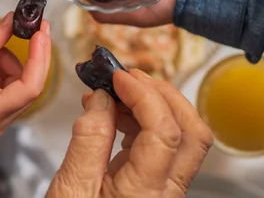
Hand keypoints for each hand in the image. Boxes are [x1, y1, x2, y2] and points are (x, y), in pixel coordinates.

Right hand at [0, 14, 51, 136]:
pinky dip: (1, 68)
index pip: (31, 87)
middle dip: (29, 56)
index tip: (42, 32)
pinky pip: (6, 87)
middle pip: (28, 86)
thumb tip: (13, 21)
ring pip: (17, 84)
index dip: (40, 57)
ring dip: (9, 60)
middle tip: (34, 27)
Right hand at [47, 70, 212, 197]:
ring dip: (156, 106)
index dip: (144, 94)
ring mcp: (164, 192)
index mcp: (145, 192)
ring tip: (117, 93)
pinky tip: (117, 116)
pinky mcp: (155, 189)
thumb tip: (103, 100)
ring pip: (183, 139)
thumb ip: (89, 140)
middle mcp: (165, 193)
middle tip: (130, 77)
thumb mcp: (70, 189)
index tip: (117, 77)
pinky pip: (164, 149)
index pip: (165, 130)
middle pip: (193, 132)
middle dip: (165, 95)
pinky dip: (145, 124)